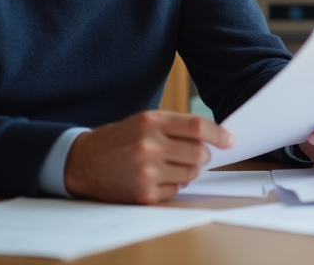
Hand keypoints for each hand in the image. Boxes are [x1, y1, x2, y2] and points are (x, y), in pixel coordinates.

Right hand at [64, 110, 234, 203]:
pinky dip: (173, 185)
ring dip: (189, 170)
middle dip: (204, 155)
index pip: (197, 126)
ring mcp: (146, 172)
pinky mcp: (143, 194)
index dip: (218, 134)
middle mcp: (148, 146)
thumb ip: (176, 125)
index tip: (230, 140)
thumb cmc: (120, 139)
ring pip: (191, 174)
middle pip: (199, 153)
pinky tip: (158, 177)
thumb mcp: (144, 120)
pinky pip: (176, 191)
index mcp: (150, 122)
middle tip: (198, 154)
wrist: (83, 162)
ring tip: (172, 164)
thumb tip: (214, 137)